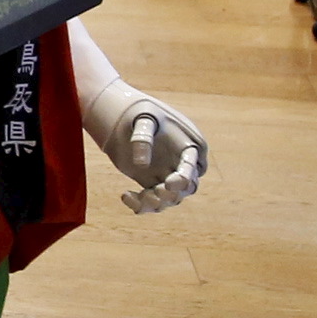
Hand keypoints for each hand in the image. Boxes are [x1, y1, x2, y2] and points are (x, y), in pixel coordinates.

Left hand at [95, 92, 207, 213]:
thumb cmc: (138, 112)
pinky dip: (141, 205)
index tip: (169, 184)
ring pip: (171, 199)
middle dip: (172, 194)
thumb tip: (141, 164)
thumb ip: (143, 137)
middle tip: (151, 192)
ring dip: (154, 203)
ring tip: (131, 195)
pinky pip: (154, 201)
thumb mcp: (142, 118)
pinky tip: (125, 196)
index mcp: (190, 145)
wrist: (123, 116)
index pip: (193, 167)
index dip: (184, 178)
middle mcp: (185, 163)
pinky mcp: (154, 182)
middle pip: (188, 188)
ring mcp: (170, 174)